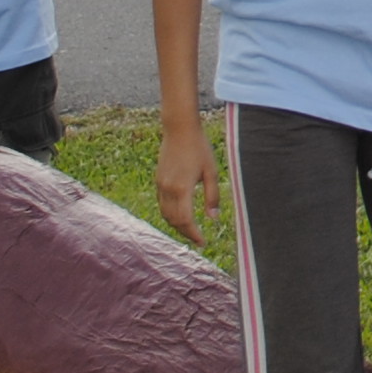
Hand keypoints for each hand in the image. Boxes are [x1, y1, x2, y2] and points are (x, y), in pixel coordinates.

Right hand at [157, 114, 222, 246]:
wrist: (179, 130)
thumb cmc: (200, 148)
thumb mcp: (211, 171)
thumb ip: (212, 196)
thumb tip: (213, 218)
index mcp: (182, 189)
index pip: (185, 221)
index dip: (193, 235)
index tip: (203, 243)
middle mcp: (168, 190)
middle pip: (174, 221)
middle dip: (185, 233)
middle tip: (198, 239)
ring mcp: (160, 185)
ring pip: (165, 214)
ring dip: (176, 225)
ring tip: (190, 230)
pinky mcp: (158, 181)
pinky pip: (162, 204)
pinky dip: (170, 214)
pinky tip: (180, 215)